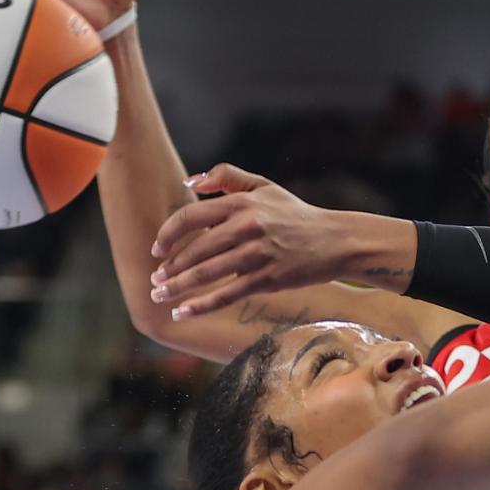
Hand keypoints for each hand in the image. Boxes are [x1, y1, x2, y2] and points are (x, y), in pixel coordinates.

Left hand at [148, 164, 362, 319]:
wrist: (335, 240)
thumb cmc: (294, 214)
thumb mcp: (264, 186)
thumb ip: (227, 177)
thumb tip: (191, 182)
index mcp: (241, 203)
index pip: (190, 216)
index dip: (168, 234)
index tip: (156, 250)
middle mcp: (247, 226)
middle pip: (195, 249)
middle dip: (169, 268)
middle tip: (154, 280)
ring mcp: (257, 254)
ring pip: (207, 274)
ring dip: (177, 287)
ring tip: (159, 296)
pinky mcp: (267, 278)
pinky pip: (227, 294)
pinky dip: (201, 305)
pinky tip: (182, 312)